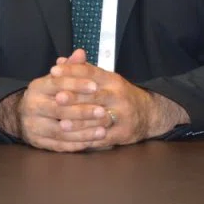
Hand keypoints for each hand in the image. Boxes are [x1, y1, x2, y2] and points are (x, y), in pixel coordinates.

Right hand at [0, 50, 97, 152]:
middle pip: (59, 110)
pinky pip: (60, 145)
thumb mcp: (55, 79)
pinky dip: (77, 144)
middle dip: (83, 111)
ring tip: (103, 130)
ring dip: (83, 131)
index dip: (76, 84)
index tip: (96, 86)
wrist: (22, 116)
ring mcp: (33, 126)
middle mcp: (32, 106)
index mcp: (37, 87)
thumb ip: (70, 68)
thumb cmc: (47, 95)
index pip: (57, 84)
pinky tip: (92, 141)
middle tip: (103, 111)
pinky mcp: (38, 142)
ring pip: (60, 131)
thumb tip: (81, 53)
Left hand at [50, 52, 187, 147]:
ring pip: (99, 118)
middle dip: (74, 97)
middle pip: (94, 95)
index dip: (72, 71)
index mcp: (112, 79)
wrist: (149, 114)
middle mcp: (118, 95)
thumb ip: (82, 72)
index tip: (54, 71)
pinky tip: (75, 141)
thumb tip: (60, 62)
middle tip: (56, 97)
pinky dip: (89, 139)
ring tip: (62, 124)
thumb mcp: (105, 80)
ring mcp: (122, 115)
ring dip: (80, 122)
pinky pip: (104, 137)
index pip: (91, 72)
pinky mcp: (123, 133)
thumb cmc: (120, 95)